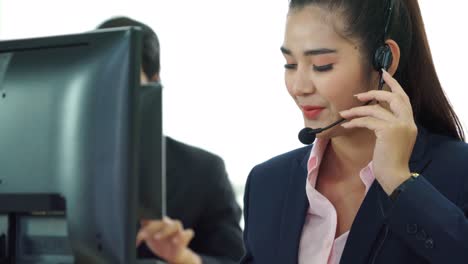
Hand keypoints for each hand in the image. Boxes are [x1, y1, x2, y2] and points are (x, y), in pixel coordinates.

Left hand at [136, 216, 200, 263]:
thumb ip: (141, 233)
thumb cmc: (160, 244)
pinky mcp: (185, 237)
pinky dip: (183, 236)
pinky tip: (175, 242)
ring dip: (166, 230)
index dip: (147, 221)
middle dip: (153, 228)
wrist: (172, 255)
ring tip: (157, 238)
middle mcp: (169, 224)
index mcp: (160, 222)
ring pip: (176, 223)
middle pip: (163, 220)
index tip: (140, 231)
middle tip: (144, 236)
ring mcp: (178, 230)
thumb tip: (131, 234)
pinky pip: (188, 232)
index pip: (154, 217)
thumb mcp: (148, 238)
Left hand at [339, 69, 417, 194]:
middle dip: (374, 92)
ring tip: (344, 113)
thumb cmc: (389, 161)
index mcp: (409, 123)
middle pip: (393, 97)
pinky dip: (355, 121)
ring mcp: (399, 125)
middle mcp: (407, 122)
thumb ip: (387, 126)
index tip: (384, 74)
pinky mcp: (388, 131)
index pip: (403, 98)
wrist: (394, 176)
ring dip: (357, 110)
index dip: (393, 85)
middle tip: (358, 94)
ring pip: (375, 109)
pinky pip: (368, 120)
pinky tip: (347, 125)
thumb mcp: (391, 140)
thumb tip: (372, 114)